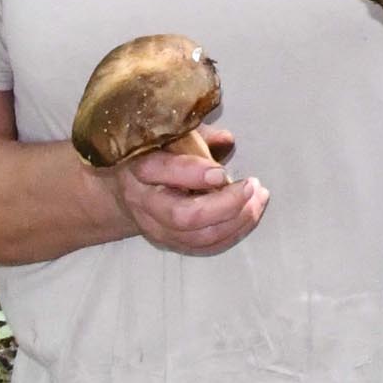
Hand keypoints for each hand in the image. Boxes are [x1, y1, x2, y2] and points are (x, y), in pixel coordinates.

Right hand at [105, 127, 267, 254]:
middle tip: (251, 187)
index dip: (192, 173)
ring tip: (260, 198)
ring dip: (237, 220)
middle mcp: (145, 202)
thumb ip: (195, 135)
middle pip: (183, 216)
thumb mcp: (167, 135)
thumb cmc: (154, 153)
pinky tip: (251, 214)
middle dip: (224, 205)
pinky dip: (234, 233)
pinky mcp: (170, 243)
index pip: (160, 171)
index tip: (221, 172)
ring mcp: (157, 228)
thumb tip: (227, 140)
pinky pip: (205, 247)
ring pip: (199, 237)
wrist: (123, 190)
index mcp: (140, 167)